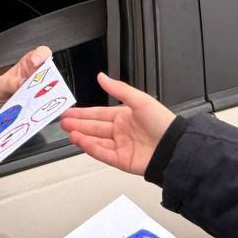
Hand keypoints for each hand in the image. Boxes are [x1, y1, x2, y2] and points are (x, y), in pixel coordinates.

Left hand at [0, 45, 51, 116]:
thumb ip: (9, 83)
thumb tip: (22, 83)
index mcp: (28, 64)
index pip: (41, 53)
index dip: (42, 55)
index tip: (35, 62)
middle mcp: (39, 77)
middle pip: (53, 73)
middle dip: (52, 80)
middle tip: (43, 88)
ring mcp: (42, 92)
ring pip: (56, 92)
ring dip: (54, 98)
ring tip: (46, 103)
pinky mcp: (44, 106)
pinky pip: (52, 106)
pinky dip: (53, 111)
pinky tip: (48, 114)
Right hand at [60, 72, 174, 175]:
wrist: (174, 146)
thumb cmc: (163, 123)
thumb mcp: (140, 100)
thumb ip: (119, 90)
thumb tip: (102, 77)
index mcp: (125, 116)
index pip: (98, 114)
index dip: (83, 113)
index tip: (69, 112)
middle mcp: (121, 131)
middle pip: (94, 127)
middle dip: (78, 124)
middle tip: (63, 122)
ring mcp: (121, 146)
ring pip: (96, 141)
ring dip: (81, 136)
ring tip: (69, 132)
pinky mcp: (122, 160)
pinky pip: (102, 154)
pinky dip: (91, 148)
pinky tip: (81, 141)